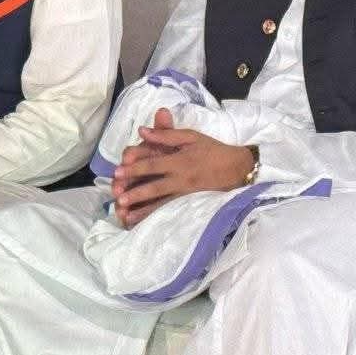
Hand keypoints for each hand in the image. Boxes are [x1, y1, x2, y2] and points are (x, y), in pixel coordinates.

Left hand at [113, 110, 256, 227]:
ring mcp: (187, 195)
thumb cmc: (212, 149)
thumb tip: (142, 131)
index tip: (118, 171)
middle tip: (117, 196)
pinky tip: (144, 223)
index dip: (135, 168)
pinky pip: (171, 212)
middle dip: (135, 192)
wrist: (238, 168)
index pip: (153, 164)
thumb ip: (166, 134)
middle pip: (154, 187)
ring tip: (125, 215)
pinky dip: (157, 218)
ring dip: (143, 210)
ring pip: (161, 204)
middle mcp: (182, 179)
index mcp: (180, 160)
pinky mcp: (192, 204)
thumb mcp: (190, 136)